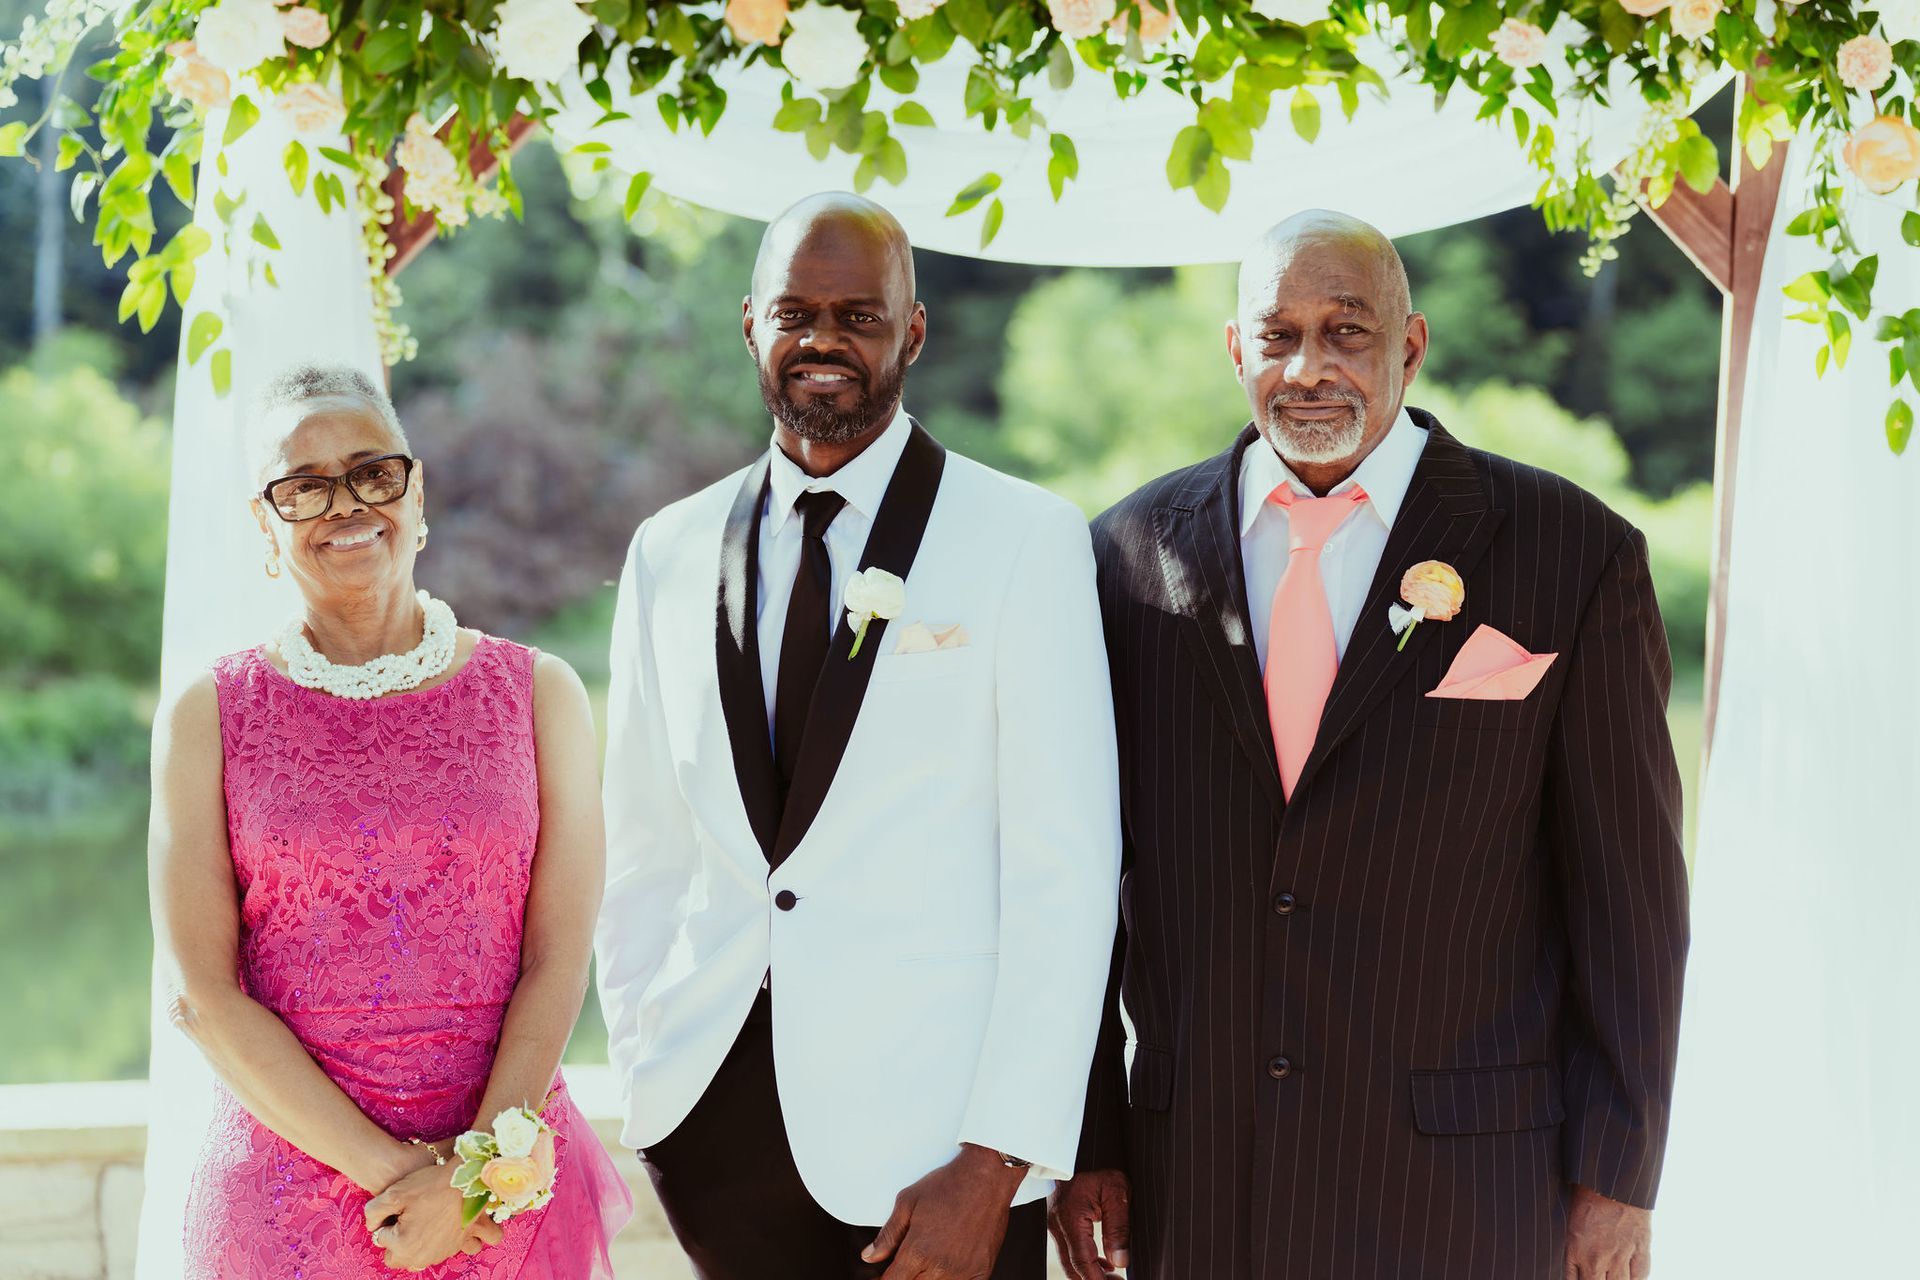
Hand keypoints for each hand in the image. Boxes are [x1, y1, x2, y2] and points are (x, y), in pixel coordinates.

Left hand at [364, 1156, 502, 1271]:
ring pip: (418, 1257)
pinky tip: (442, 1225)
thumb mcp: (393, 1193)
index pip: (381, 1238)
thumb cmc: (431, 1185)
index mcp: (403, 1246)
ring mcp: (441, 1253)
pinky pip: (441, 1252)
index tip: (399, 1207)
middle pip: (397, 1256)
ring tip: (425, 1219)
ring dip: (417, 1244)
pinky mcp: (457, 1246)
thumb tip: (373, 1227)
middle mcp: (422, 1256)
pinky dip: (441, 1243)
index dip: (387, 1220)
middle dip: (398, 1240)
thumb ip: (373, 1212)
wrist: (468, 1178)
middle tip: (407, 1216)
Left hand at [861, 1143, 1027, 1278]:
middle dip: (908, 1276)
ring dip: (929, 1278)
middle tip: (912, 1260)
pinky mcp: (981, 1271)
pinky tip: (950, 1268)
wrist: (986, 1177)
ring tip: (931, 1259)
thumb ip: (888, 1234)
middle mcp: (940, 1266)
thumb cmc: (948, 1185)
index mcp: (918, 1251)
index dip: (886, 1279)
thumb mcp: (908, 1202)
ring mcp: (962, 1271)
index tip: (886, 1274)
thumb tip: (869, 1256)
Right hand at [1048, 1169, 1128, 1278]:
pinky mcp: (1060, 1223)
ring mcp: (1056, 1224)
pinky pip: (1070, 1250)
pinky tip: (1105, 1263)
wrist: (1081, 1150)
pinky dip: (1086, 1262)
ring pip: (1070, 1261)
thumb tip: (1121, 1261)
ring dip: (1090, 1273)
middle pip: (1072, 1267)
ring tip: (1114, 1278)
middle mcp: (1058, 1225)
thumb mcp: (1116, 1191)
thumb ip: (1118, 1227)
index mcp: (1071, 1218)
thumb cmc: (1099, 1166)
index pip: (1082, 1261)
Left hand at [1565, 1184, 1650, 1279]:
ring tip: (1613, 1274)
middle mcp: (1597, 1257)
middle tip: (1599, 1274)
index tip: (1583, 1276)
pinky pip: (1641, 1275)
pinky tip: (1632, 1276)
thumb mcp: (1569, 1218)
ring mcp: (1620, 1254)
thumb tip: (1576, 1261)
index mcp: (1575, 1249)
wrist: (1611, 1176)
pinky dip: (1636, 1278)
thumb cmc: (1585, 1191)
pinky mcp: (1641, 1247)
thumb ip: (1573, 1244)